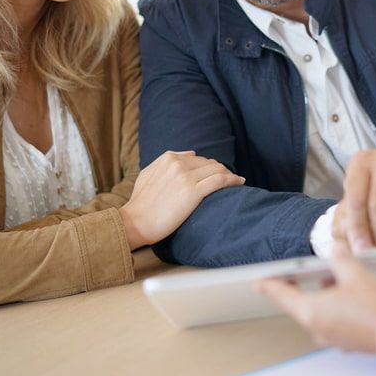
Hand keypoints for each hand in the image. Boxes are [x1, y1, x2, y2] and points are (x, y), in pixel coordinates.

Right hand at [119, 150, 244, 249]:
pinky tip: (240, 183)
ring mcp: (186, 178)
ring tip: (237, 181)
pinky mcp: (193, 192)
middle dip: (221, 170)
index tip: (218, 173)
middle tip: (230, 179)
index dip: (210, 166)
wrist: (135, 222)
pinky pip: (220, 181)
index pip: (198, 159)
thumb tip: (191, 153)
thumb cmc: (140, 202)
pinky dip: (233, 180)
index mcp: (168, 158)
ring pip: (217, 170)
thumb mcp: (148, 173)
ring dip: (229, 175)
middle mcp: (178, 164)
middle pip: (209, 163)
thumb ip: (166, 161)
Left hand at [257, 246, 375, 352]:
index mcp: (312, 312)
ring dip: (324, 292)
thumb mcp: (355, 272)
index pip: (281, 294)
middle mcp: (318, 328)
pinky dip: (336, 304)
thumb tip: (335, 247)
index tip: (258, 279)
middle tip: (300, 270)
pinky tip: (351, 291)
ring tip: (337, 274)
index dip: (268, 283)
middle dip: (302, 283)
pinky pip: (334, 318)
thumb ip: (339, 256)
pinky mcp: (347, 340)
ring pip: (319, 309)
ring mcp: (333, 337)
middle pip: (300, 302)